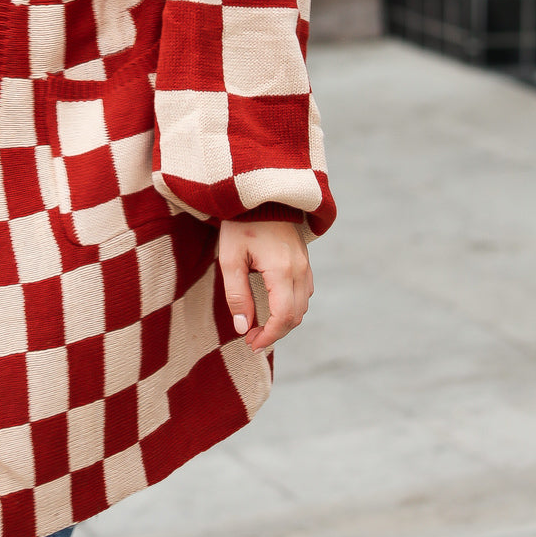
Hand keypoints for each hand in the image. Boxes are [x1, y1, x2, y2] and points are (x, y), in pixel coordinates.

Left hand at [217, 217, 312, 350]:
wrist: (260, 193)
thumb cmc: (240, 223)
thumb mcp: (230, 259)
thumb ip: (237, 295)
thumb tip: (243, 327)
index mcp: (282, 271)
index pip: (284, 318)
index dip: (268, 336)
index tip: (250, 343)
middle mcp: (300, 269)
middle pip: (296, 316)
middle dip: (275, 332)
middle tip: (250, 337)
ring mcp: (305, 263)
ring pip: (303, 305)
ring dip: (284, 321)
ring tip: (259, 325)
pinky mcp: (304, 259)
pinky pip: (305, 291)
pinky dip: (291, 306)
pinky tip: (272, 305)